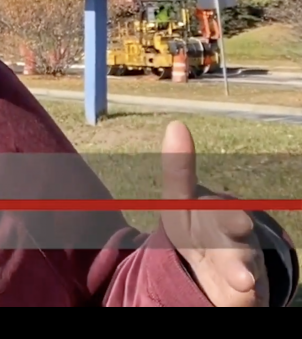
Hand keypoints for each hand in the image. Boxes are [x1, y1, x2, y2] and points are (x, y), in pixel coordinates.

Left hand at [160, 121, 269, 306]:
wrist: (217, 267)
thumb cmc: (198, 228)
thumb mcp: (181, 200)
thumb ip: (179, 167)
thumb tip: (176, 124)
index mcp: (219, 214)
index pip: (222, 210)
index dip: (230, 214)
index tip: (242, 218)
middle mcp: (236, 237)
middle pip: (238, 235)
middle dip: (239, 232)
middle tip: (244, 228)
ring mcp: (242, 263)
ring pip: (243, 265)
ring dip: (242, 271)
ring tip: (243, 281)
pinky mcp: (242, 292)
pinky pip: (244, 296)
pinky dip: (244, 295)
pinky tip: (243, 294)